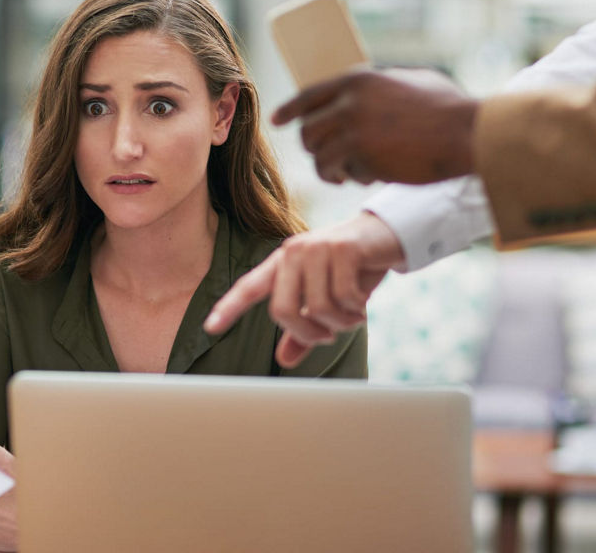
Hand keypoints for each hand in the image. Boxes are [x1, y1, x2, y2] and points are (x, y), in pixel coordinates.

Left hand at [204, 213, 401, 367]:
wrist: (386, 235)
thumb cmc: (351, 269)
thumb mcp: (325, 298)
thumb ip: (304, 329)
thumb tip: (283, 360)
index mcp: (281, 263)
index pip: (249, 287)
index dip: (229, 307)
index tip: (210, 327)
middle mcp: (293, 252)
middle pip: (282, 311)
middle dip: (307, 334)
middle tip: (327, 337)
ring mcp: (317, 247)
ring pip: (317, 309)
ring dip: (339, 323)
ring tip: (352, 317)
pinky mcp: (343, 249)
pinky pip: (343, 297)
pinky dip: (355, 310)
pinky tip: (362, 304)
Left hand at [274, 69, 477, 184]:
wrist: (466, 133)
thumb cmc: (448, 109)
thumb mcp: (410, 81)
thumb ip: (381, 86)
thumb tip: (366, 93)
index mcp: (358, 80)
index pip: (309, 95)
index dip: (289, 110)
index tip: (277, 121)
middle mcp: (349, 102)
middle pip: (308, 131)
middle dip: (315, 149)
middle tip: (330, 160)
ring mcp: (354, 129)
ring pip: (319, 155)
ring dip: (330, 170)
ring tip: (345, 175)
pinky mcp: (363, 156)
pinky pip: (341, 172)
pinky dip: (350, 178)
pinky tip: (365, 178)